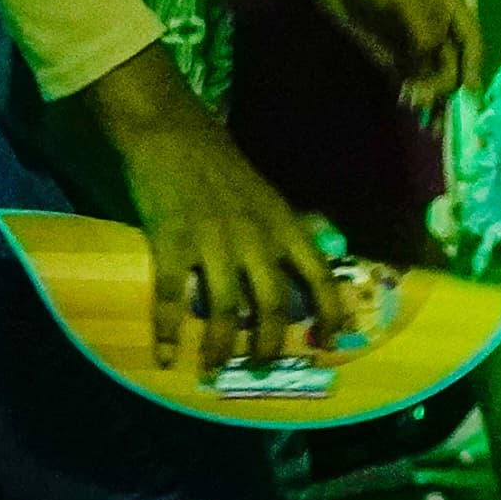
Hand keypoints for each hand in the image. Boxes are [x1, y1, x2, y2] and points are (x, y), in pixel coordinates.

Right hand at [78, 49, 348, 370]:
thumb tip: (311, 257)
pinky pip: (171, 299)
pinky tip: (166, 355)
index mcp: (282, 224)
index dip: (331, 312)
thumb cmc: (219, 160)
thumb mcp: (267, 193)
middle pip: (271, 306)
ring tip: (213, 368)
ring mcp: (213, 243)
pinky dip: (167, 332)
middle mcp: (254, 238)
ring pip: (223, 312)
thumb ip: (285, 229)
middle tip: (261, 365)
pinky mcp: (172, 244)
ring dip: (219, 347)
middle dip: (268, 344)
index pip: (321, 275)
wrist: (171, 131)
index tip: (333, 341)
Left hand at [271, 0, 481, 116]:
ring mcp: (407, 36)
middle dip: (448, 89)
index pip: (470, 40)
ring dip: (430, 96)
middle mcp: (433, 23)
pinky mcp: (383, 47)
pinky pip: (403, 72)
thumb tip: (436, 72)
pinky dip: (408, 88)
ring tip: (427, 121)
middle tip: (437, 115)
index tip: (469, 94)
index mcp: (447, 3)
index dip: (472, 67)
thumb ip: (425, 34)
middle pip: (450, 62)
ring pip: (428, 72)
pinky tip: (407, 102)